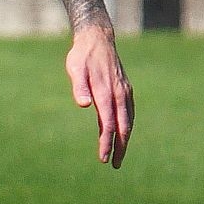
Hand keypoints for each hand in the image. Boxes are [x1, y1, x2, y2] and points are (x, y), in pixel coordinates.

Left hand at [64, 23, 133, 167]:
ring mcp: (124, 92)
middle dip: (120, 147)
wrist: (97, 38)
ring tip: (119, 155)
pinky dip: (127, 126)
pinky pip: (129, 112)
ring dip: (125, 139)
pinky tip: (122, 133)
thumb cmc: (82, 56)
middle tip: (114, 165)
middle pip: (123, 127)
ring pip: (129, 121)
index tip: (103, 158)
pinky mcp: (125, 89)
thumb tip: (82, 104)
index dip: (106, 143)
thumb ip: (79, 87)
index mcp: (106, 92)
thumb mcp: (75, 69)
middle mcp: (119, 94)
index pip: (108, 124)